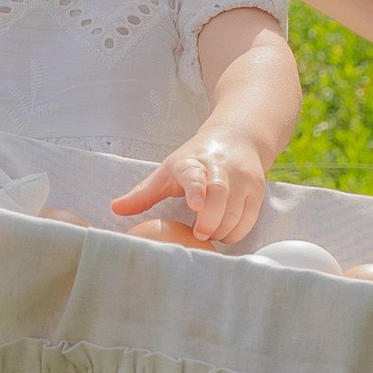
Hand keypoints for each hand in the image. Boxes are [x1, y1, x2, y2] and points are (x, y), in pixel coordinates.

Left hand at [110, 130, 267, 247]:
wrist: (237, 138)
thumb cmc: (194, 160)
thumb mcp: (167, 171)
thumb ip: (143, 193)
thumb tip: (115, 209)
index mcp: (193, 161)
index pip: (194, 174)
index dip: (196, 189)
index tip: (195, 205)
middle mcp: (220, 167)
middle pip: (219, 194)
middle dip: (210, 220)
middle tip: (199, 234)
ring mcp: (242, 178)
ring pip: (235, 211)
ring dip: (221, 230)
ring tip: (209, 233)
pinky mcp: (256, 190)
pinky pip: (248, 219)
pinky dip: (235, 232)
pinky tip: (223, 232)